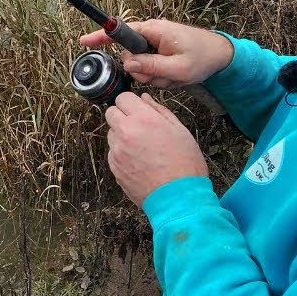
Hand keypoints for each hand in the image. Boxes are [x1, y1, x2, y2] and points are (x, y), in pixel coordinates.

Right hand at [79, 18, 233, 87]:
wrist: (221, 55)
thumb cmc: (202, 58)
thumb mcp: (178, 68)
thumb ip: (151, 67)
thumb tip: (127, 65)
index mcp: (153, 31)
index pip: (120, 31)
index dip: (101, 37)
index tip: (83, 42)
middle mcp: (151, 33)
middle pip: (130, 56)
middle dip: (145, 72)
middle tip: (166, 76)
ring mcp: (154, 43)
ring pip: (140, 66)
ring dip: (156, 76)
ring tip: (175, 76)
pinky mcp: (159, 51)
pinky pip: (150, 67)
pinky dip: (161, 76)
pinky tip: (175, 76)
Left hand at [105, 92, 207, 206]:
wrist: (178, 197)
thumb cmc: (185, 163)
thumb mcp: (180, 130)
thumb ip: (159, 111)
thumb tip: (144, 99)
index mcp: (143, 119)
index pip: (123, 98)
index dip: (131, 103)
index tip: (139, 110)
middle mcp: (125, 132)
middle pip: (111, 113)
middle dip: (123, 116)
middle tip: (140, 127)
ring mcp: (117, 151)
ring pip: (111, 133)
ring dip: (122, 135)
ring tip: (142, 148)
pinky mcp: (114, 168)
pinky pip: (113, 153)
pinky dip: (122, 154)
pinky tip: (139, 162)